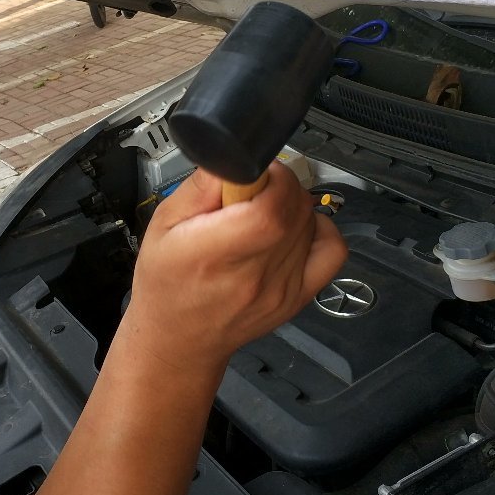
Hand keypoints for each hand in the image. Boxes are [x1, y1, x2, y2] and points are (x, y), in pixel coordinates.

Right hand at [124, 164, 347, 374]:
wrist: (179, 339)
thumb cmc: (166, 284)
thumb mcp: (162, 225)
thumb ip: (199, 187)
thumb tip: (232, 156)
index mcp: (215, 255)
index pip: (270, 210)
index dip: (270, 179)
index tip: (253, 173)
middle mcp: (254, 276)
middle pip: (295, 209)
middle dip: (279, 184)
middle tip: (251, 190)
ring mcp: (282, 290)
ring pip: (311, 222)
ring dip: (292, 205)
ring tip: (262, 212)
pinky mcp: (298, 297)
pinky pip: (332, 251)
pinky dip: (319, 229)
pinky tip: (294, 228)